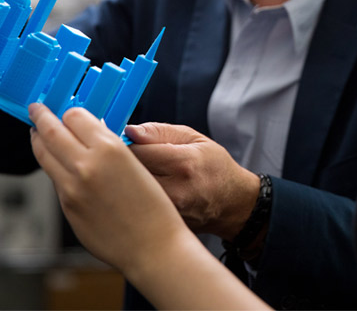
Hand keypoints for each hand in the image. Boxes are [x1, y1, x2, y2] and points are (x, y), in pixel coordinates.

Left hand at [28, 104, 187, 275]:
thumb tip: (89, 132)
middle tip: (36, 109)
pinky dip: (54, 167)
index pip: (74, 116)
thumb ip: (108, 146)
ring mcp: (72, 189)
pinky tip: (58, 165)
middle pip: (50, 131)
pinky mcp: (67, 208)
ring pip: (44, 155)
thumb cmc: (154, 207)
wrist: (153, 246)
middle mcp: (86, 166)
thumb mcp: (136, 163)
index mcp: (109, 149)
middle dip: (41, 117)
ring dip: (39, 141)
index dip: (68, 111)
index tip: (63, 108)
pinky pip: (55, 180)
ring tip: (38, 134)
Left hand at [125, 122, 259, 240]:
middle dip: (124, 166)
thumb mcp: (194, 139)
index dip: (126, 145)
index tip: (127, 144)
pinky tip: (146, 195)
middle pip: (128, 175)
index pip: (136, 151)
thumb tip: (129, 131)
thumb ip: (159, 132)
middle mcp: (175, 191)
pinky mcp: (164, 226)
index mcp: (183, 163)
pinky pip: (138, 208)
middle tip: (131, 161)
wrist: (233, 204)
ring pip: (130, 194)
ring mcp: (169, 213)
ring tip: (141, 178)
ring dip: (128, 184)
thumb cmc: (214, 167)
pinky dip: (136, 199)